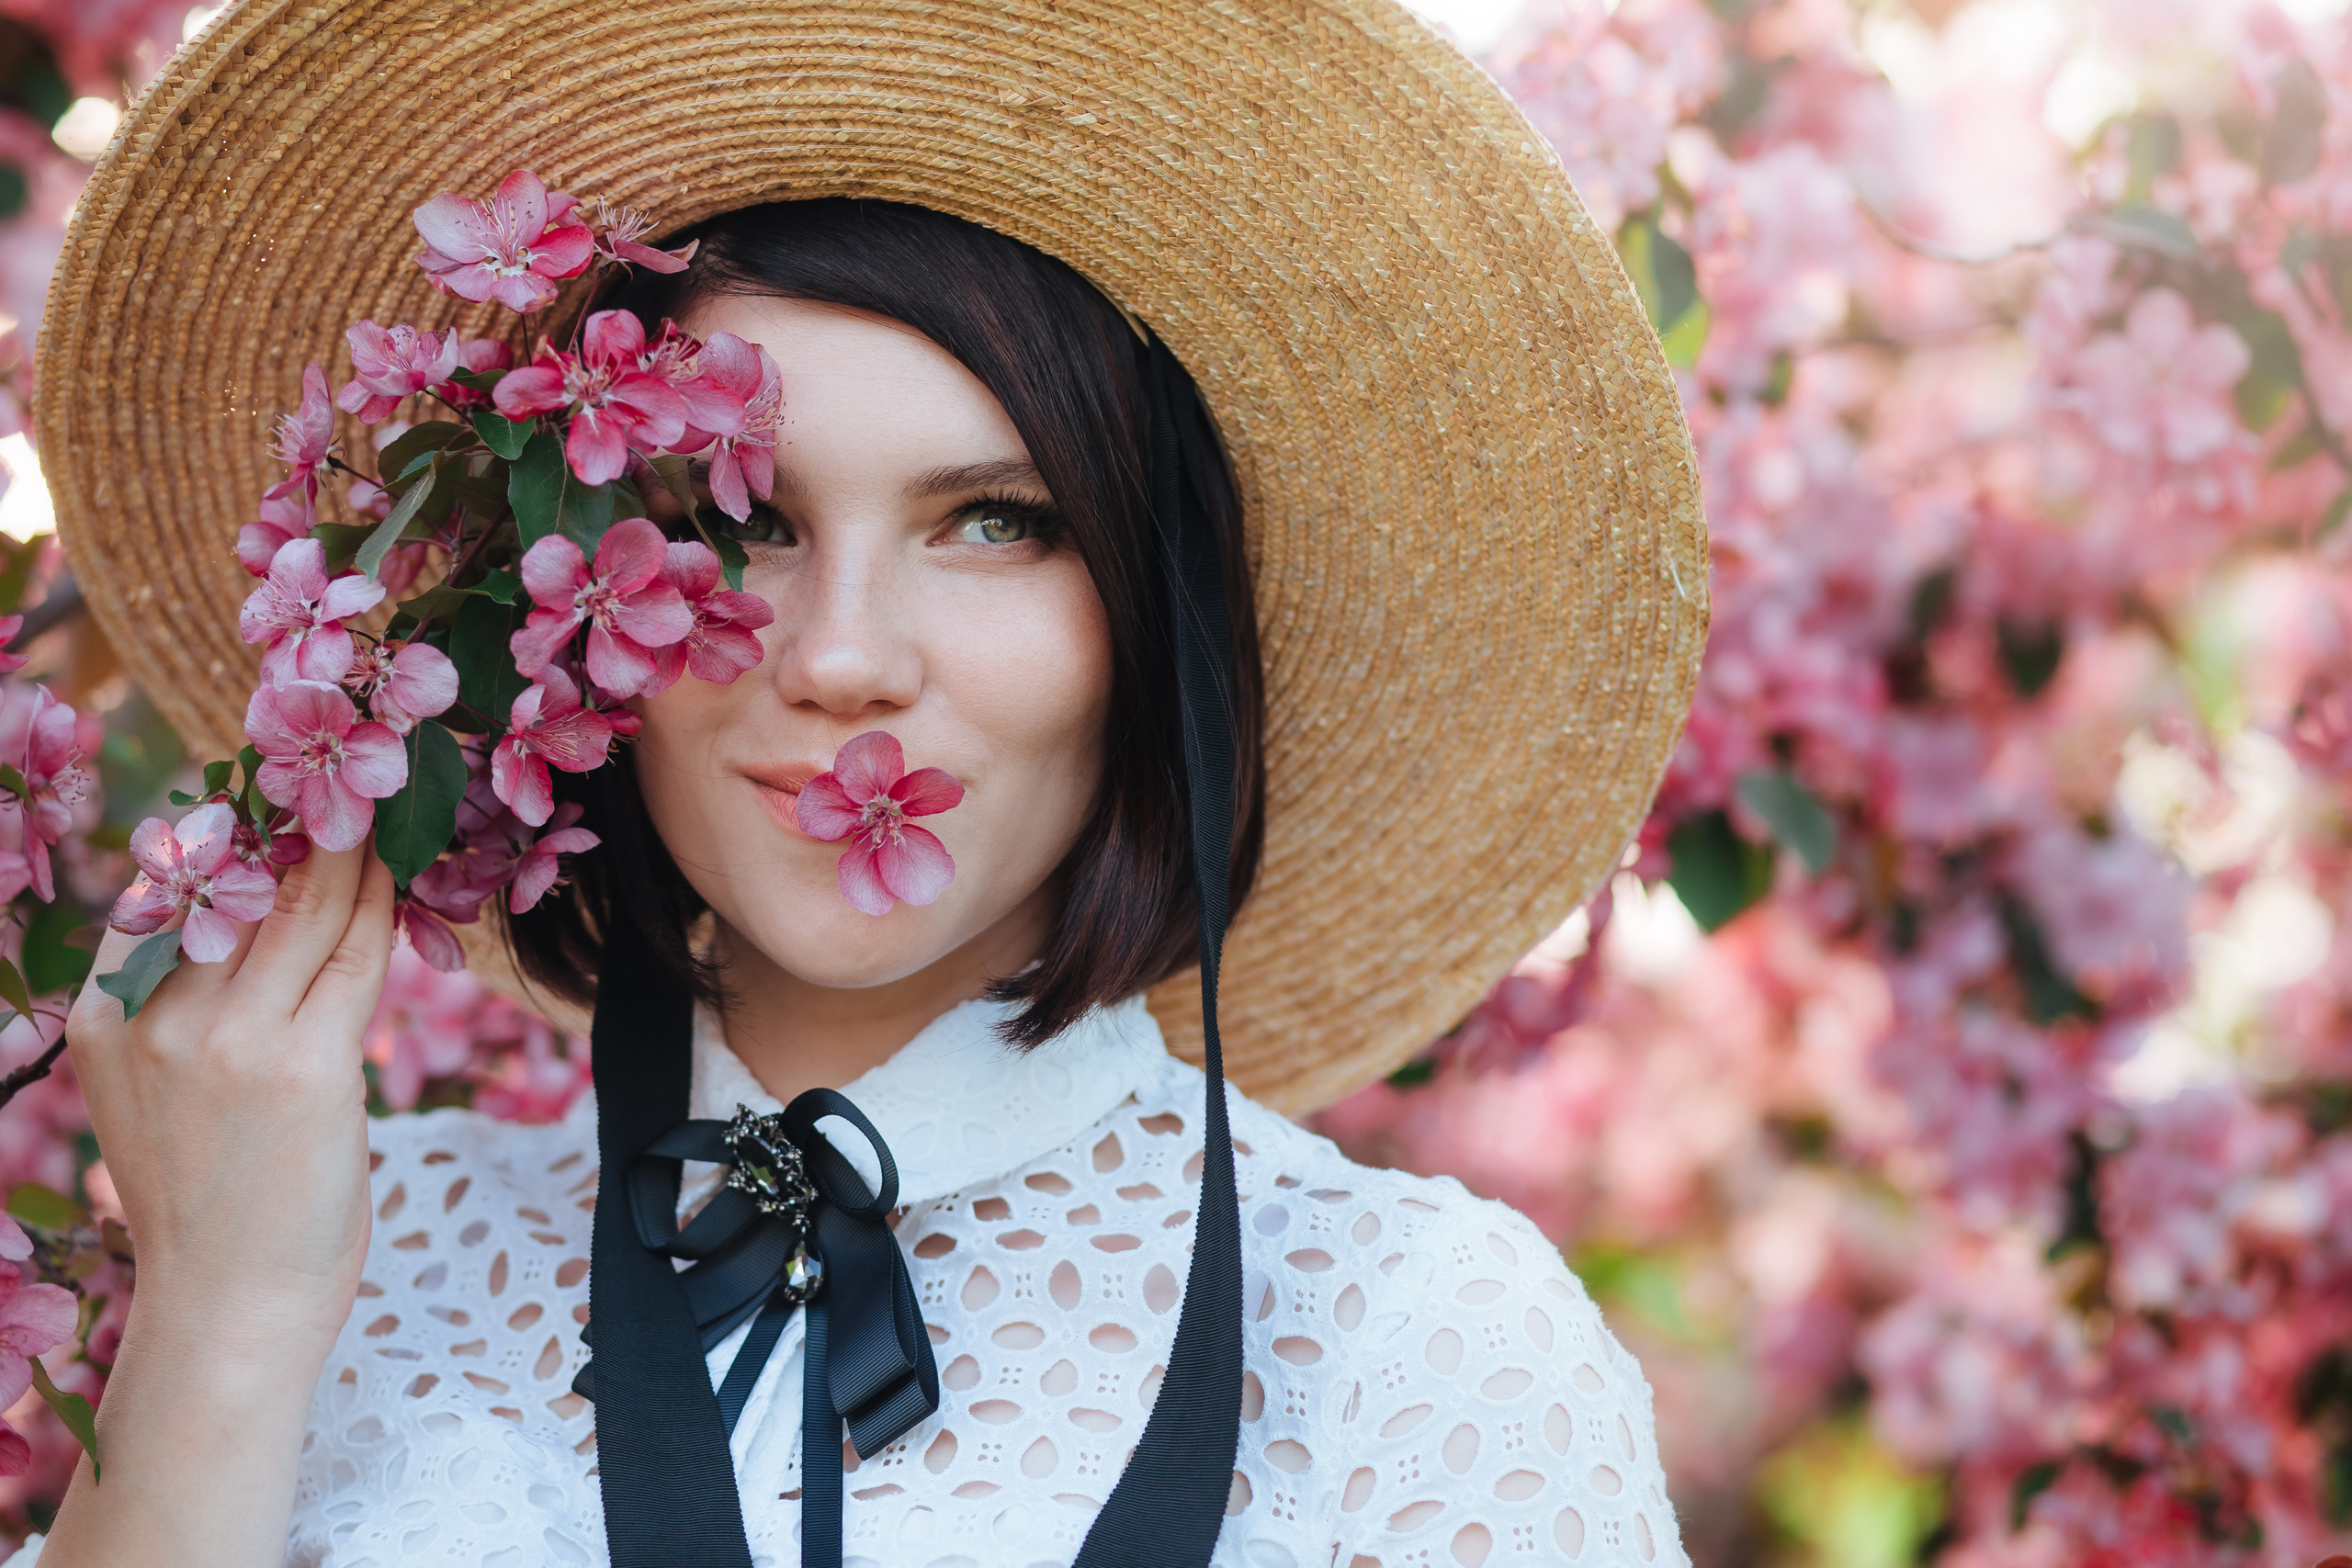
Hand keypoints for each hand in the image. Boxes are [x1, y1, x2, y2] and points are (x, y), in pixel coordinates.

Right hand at [41, 843, 394, 1564]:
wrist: (227, 1309)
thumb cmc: (211, 1205)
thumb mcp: (164, 1091)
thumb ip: (194, 1007)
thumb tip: (268, 918)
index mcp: (104, 1017)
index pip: (175, 893)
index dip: (237, 836)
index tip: (287, 798)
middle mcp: (154, 1015)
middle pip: (240, 888)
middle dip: (300, 831)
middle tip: (353, 786)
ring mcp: (227, 1038)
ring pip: (305, 912)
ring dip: (352, 857)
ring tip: (387, 813)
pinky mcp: (303, 1065)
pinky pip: (354, 959)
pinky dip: (383, 911)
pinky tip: (402, 882)